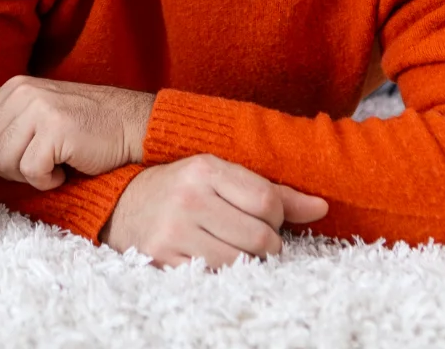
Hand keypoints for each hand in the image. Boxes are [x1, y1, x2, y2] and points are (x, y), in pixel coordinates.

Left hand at [0, 75, 154, 189]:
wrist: (132, 126)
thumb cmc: (85, 129)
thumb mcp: (38, 114)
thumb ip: (8, 124)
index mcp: (13, 87)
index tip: (19, 158)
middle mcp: (22, 92)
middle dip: (8, 168)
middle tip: (39, 165)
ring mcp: (39, 108)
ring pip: (3, 162)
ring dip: (29, 175)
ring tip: (54, 164)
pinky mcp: (56, 129)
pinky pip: (31, 172)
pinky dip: (48, 182)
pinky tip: (65, 170)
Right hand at [103, 155, 327, 267]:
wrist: (122, 205)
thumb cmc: (182, 189)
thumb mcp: (221, 177)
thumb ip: (273, 191)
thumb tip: (322, 207)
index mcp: (205, 169)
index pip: (268, 200)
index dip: (275, 216)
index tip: (264, 217)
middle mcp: (189, 197)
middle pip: (261, 237)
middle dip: (264, 242)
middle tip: (248, 236)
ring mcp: (174, 230)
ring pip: (242, 261)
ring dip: (245, 260)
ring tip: (228, 245)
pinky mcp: (164, 258)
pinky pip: (216, 276)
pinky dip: (221, 271)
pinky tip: (209, 255)